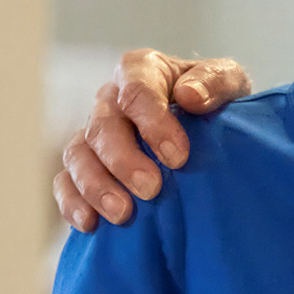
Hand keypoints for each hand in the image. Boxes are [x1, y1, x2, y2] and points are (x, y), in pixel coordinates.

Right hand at [53, 50, 249, 231]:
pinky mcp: (84, 163)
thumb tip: (190, 95)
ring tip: (122, 214)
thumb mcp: (228, 79)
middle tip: (152, 189)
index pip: (136, 91)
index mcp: (142, 70)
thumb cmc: (215, 97)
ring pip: (78, 154)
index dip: (153, 124)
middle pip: (103, 126)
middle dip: (124, 161)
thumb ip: (214, 80)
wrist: (209, 121)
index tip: (178, 157)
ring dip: (96, 186)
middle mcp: (110, 98)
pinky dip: (72, 202)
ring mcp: (93, 131)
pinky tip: (90, 223)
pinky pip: (64, 180)